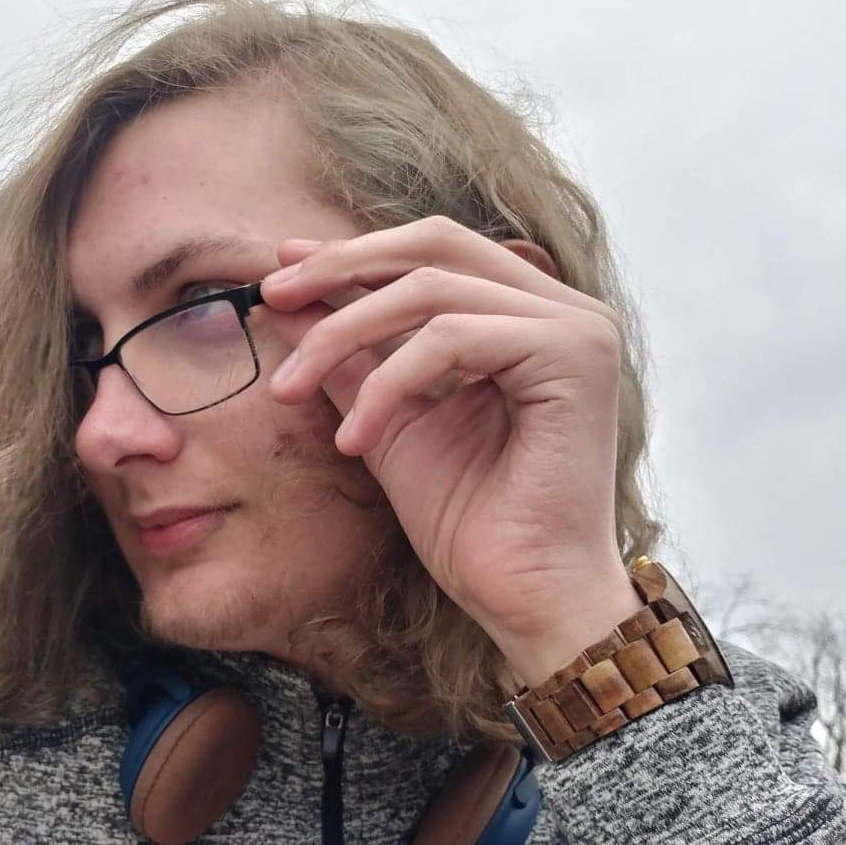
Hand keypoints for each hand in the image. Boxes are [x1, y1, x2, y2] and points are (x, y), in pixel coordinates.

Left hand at [262, 216, 643, 683]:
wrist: (526, 600)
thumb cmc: (470, 523)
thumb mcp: (387, 419)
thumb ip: (351, 355)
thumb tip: (288, 294)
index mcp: (528, 316)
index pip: (434, 251)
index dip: (353, 254)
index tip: (279, 269)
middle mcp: (563, 309)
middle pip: (435, 244)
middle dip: (341, 266)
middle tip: (269, 296)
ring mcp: (577, 328)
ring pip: (431, 289)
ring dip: (343, 335)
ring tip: (289, 388)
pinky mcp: (573, 357)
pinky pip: (451, 339)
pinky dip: (388, 383)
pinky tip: (354, 440)